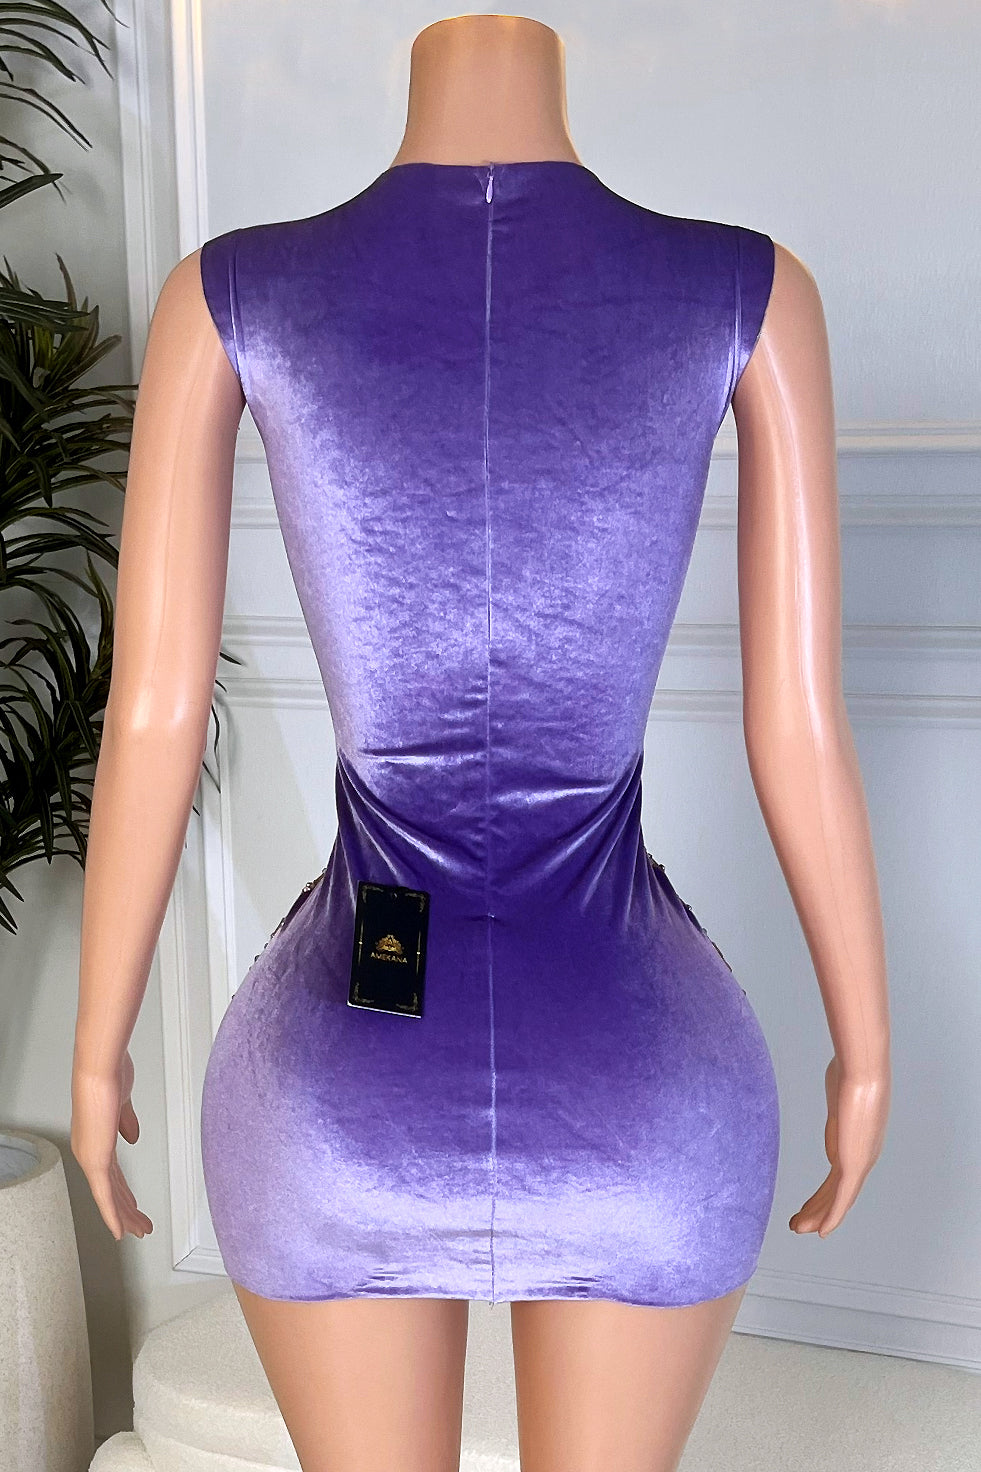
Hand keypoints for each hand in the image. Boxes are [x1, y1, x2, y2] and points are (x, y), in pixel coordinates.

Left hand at [71, 1047, 153, 1240]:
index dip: (124, 1193)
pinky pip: (105, 1195)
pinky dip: (113, 1215)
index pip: (112, 1175)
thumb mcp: (121, 1104)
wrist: (100, 1070)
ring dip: (126, 1216)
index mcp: (94, 1140)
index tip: (134, 1206)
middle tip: (141, 1226)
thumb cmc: (109, 1078)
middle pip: (111, 1191)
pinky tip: (121, 1230)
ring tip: (141, 1230)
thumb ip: (126, 1122)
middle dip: (128, 1210)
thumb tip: (132, 1137)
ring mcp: (90, 1159)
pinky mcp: (94, 1161)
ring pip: (110, 1198)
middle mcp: (89, 1153)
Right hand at [789, 1053, 889, 1237]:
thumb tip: (833, 1114)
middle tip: (799, 1222)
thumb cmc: (852, 1070)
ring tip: (798, 1228)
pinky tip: (822, 1231)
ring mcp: (861, 1160)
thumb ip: (836, 1107)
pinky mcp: (855, 1164)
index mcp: (858, 1140)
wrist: (862, 1070)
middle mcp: (864, 1154)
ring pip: (839, 1198)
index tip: (809, 1204)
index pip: (839, 1173)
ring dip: (818, 1215)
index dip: (824, 1192)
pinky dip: (832, 1216)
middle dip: (818, 1207)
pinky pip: (842, 1198)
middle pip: (839, 1190)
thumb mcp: (838, 1090)